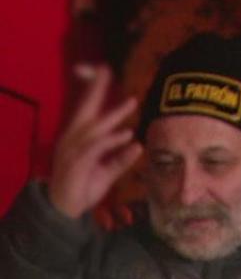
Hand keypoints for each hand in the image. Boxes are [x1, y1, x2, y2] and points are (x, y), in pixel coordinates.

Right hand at [48, 64, 142, 218]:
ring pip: (95, 126)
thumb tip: (138, 145)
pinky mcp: (77, 162)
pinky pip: (97, 147)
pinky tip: (127, 134)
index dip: (96, 91)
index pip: (87, 110)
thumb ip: (121, 159)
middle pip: (86, 109)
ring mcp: (73, 150)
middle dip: (97, 89)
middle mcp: (73, 139)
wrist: (65, 208)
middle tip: (108, 69)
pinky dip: (112, 140)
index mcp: (79, 138)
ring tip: (133, 102)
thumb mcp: (108, 172)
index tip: (106, 72)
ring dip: (114, 114)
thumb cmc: (84, 187)